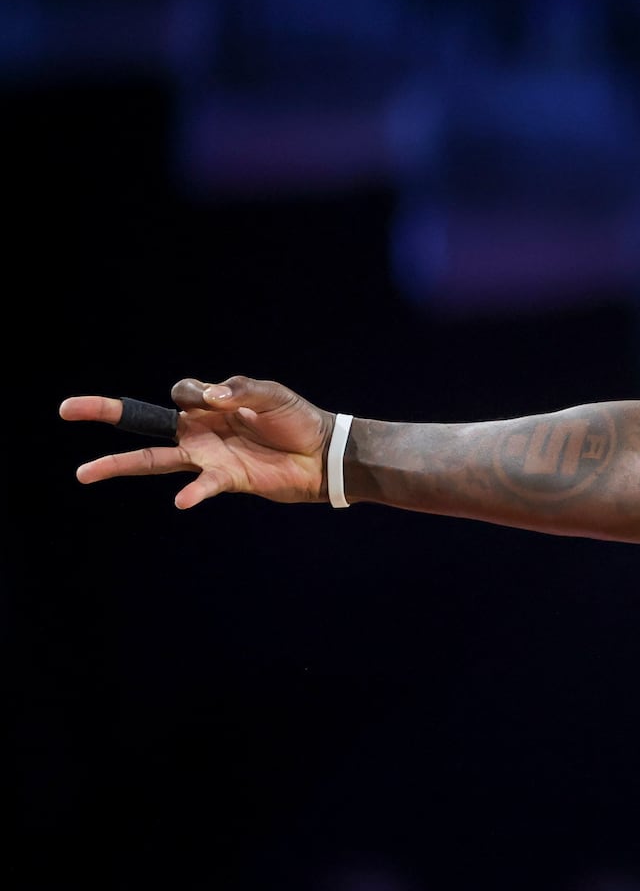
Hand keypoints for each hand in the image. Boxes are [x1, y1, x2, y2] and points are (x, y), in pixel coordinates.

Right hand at [60, 376, 335, 508]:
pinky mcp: (225, 479)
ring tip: (84, 472)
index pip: (179, 393)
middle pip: (145, 422)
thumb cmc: (296, 420)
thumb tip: (208, 399)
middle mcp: (200, 431)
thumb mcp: (272, 395)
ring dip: (120, 465)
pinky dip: (192, 492)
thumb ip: (239, 390)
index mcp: (210, 406)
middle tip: (66, 409)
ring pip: (154, 460)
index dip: (192, 393)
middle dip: (107, 413)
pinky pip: (200, 485)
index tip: (218, 398)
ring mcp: (207, 456)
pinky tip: (182, 500)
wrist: (322, 454)